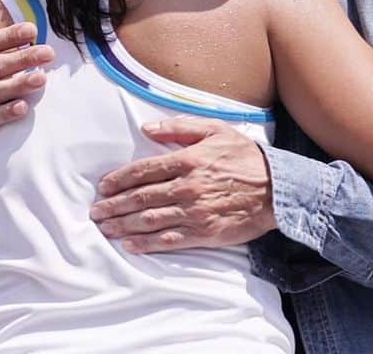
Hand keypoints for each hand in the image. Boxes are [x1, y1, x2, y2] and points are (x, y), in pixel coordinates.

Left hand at [89, 117, 275, 253]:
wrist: (276, 189)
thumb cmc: (245, 156)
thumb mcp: (215, 130)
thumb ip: (180, 128)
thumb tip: (148, 128)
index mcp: (187, 160)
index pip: (143, 170)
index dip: (120, 179)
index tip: (103, 186)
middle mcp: (186, 187)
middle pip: (141, 197)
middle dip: (114, 205)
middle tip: (95, 211)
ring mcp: (194, 212)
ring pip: (149, 220)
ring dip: (123, 225)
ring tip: (105, 228)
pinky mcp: (204, 233)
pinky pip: (169, 240)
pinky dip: (146, 244)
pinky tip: (130, 245)